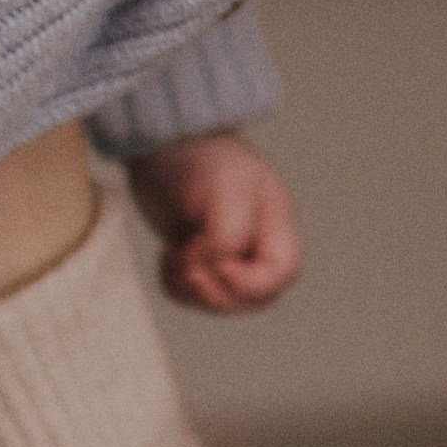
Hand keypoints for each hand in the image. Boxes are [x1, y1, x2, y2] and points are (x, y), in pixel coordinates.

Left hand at [126, 131, 301, 312]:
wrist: (164, 144)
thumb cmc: (202, 158)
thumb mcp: (225, 188)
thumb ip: (229, 234)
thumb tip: (216, 269)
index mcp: (274, 224)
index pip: (283, 273)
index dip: (252, 282)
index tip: (218, 264)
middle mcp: (255, 245)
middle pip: (255, 298)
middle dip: (218, 292)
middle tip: (189, 263)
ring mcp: (226, 256)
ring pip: (223, 302)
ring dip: (193, 290)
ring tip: (177, 255)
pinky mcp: (197, 261)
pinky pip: (191, 296)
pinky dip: (175, 285)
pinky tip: (169, 255)